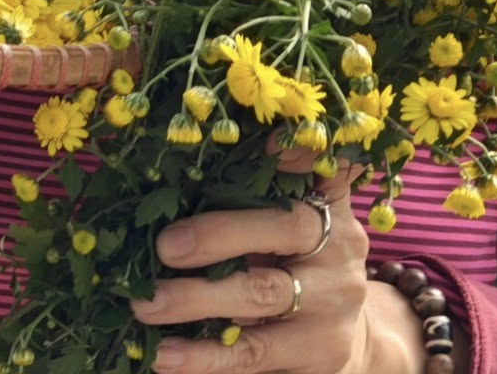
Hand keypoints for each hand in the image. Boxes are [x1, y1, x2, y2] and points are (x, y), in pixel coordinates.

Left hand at [128, 146, 423, 373]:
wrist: (351, 341)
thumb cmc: (297, 265)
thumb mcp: (293, 222)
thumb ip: (262, 187)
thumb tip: (204, 153)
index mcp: (328, 207)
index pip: (322, 168)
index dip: (299, 153)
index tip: (266, 145)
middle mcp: (339, 250)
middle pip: (283, 231)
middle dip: (219, 235)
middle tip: (163, 246)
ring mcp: (333, 306)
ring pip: (262, 296)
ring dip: (196, 300)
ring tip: (144, 306)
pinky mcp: (320, 357)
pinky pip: (255, 355)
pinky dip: (205, 358)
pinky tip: (165, 356)